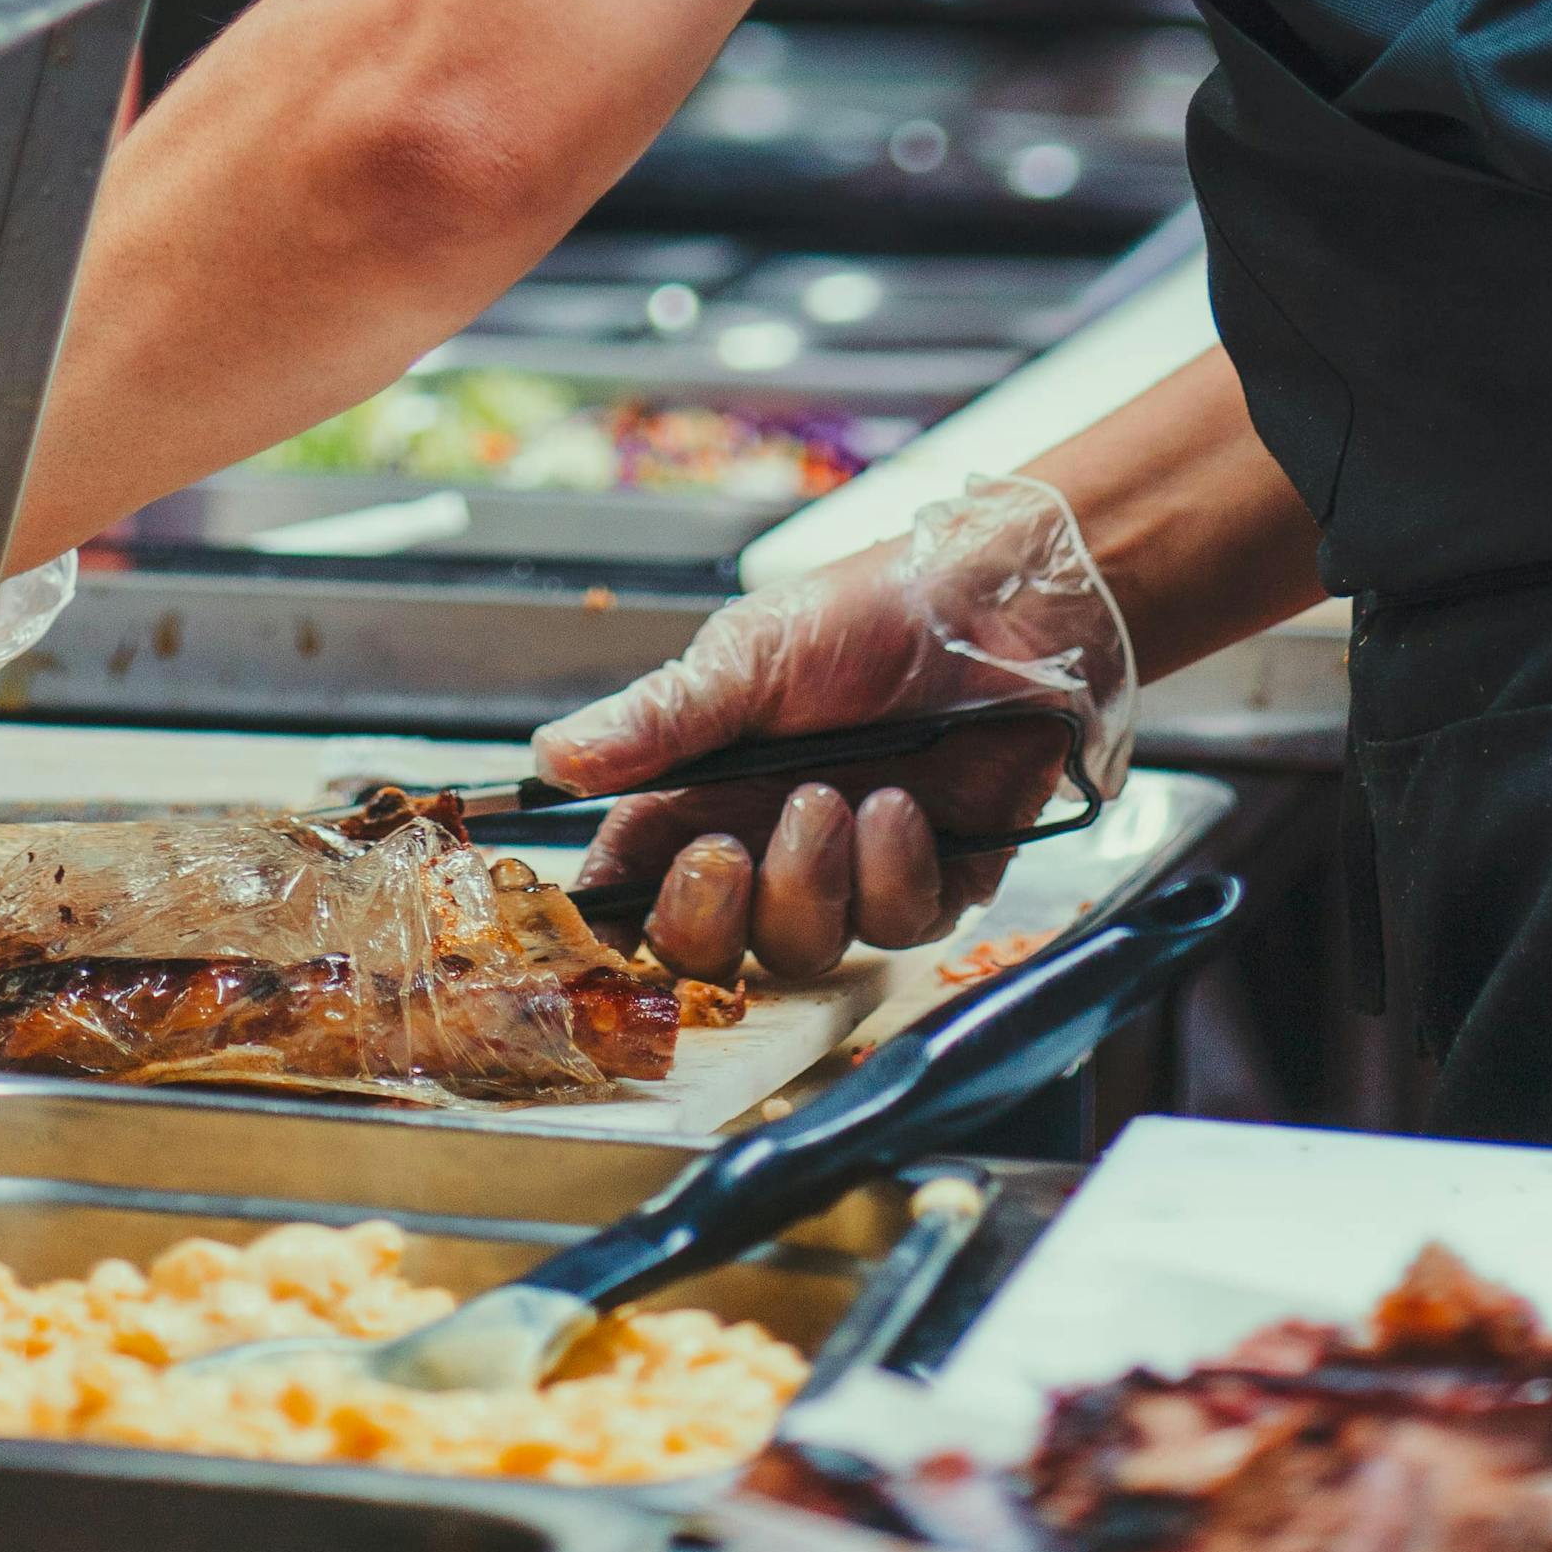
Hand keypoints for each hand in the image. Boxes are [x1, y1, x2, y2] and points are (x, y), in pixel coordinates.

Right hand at [528, 472, 1135, 984]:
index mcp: (707, 789)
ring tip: (833, 798)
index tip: (599, 924)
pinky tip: (899, 806)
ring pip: (799, 947)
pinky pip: (896, 924)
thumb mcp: (749, 653)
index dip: (610, 919)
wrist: (999, 604)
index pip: (632, 881)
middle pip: (707, 947)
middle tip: (725, 852)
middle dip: (705, 918)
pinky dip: (892, 869)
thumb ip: (659, 719)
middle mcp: (769, 844)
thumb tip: (552, 760)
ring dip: (807, 880)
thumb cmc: (868, 613)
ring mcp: (849, 873)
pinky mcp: (932, 884)